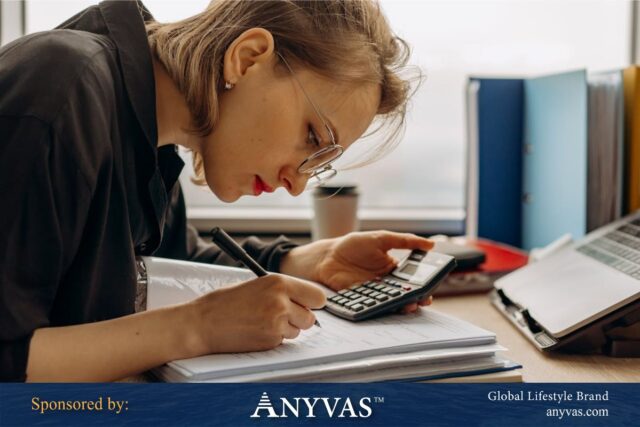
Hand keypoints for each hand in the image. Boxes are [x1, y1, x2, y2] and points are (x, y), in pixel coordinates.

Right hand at [185, 274, 325, 354]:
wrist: (202, 323)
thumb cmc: (224, 303)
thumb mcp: (257, 285)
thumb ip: (282, 290)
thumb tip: (304, 299)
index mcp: (279, 282)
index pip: (317, 296)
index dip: (313, 303)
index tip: (308, 305)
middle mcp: (281, 301)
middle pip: (311, 318)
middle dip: (300, 318)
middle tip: (283, 315)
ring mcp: (276, 323)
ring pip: (298, 331)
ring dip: (286, 329)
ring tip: (262, 321)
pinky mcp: (270, 340)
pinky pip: (282, 341)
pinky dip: (273, 338)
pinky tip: (256, 331)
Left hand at [281, 230, 434, 313]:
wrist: (328, 256)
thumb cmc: (353, 245)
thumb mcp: (381, 238)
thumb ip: (405, 241)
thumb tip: (430, 244)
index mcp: (393, 268)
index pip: (412, 279)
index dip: (423, 284)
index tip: (432, 287)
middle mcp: (385, 283)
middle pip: (405, 293)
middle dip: (417, 298)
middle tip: (424, 299)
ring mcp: (374, 293)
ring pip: (393, 302)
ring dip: (403, 305)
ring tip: (411, 304)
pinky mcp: (362, 300)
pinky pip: (376, 306)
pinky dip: (384, 308)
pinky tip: (390, 306)